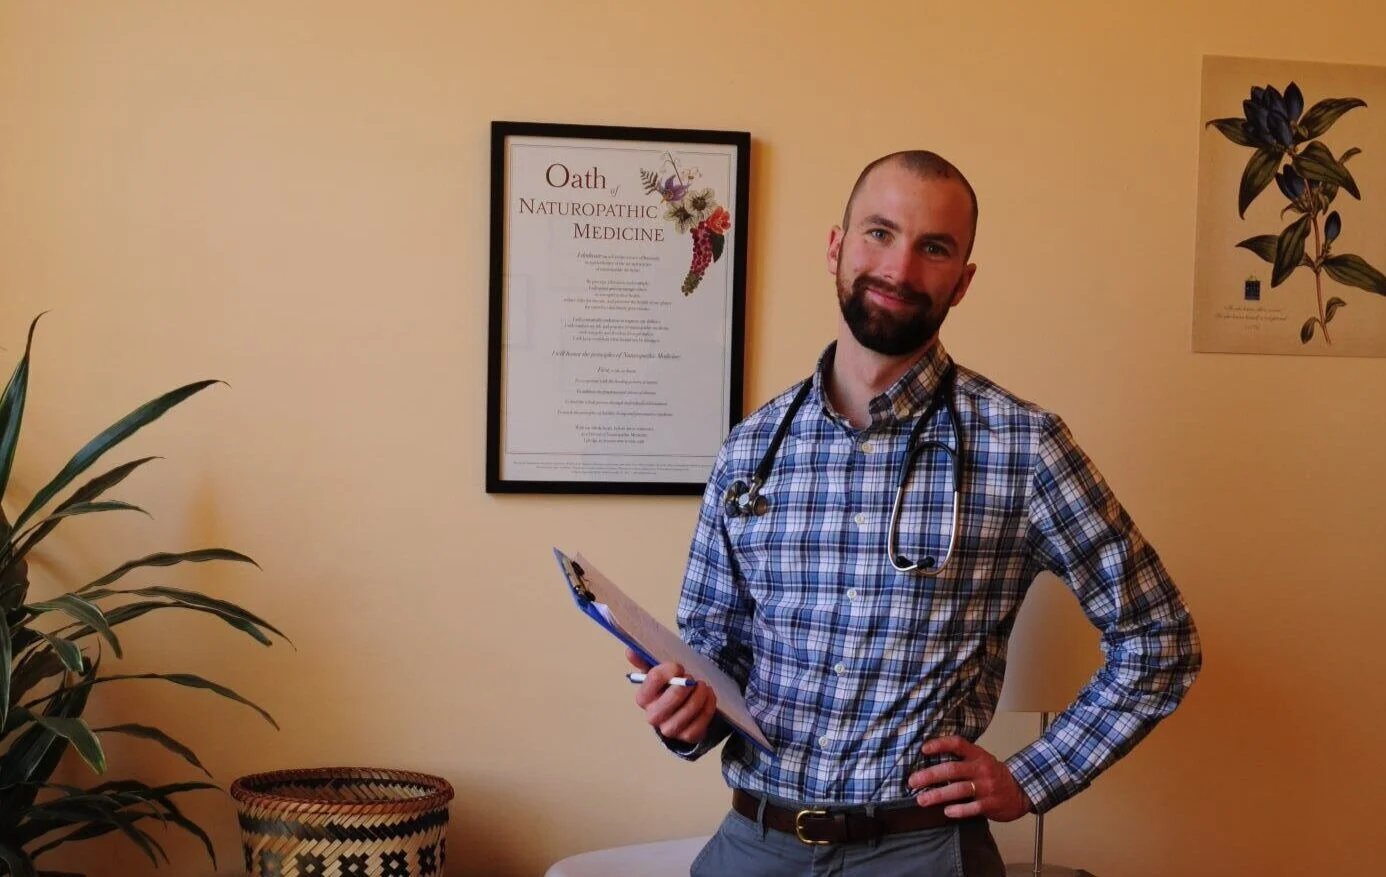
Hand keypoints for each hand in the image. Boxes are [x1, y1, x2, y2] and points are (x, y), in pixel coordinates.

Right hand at [626, 649, 717, 744]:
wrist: (681, 707)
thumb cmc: (668, 687)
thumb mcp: (657, 672)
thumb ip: (644, 660)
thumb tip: (630, 651)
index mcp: (643, 697)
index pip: (653, 679)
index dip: (669, 670)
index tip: (679, 667)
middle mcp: (653, 716)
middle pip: (670, 700)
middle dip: (685, 686)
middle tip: (692, 678)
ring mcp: (670, 728)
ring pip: (687, 712)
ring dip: (698, 696)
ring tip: (702, 685)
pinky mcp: (687, 736)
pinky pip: (700, 723)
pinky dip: (707, 707)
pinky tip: (708, 696)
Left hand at [906, 736, 1032, 821]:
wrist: (1019, 791)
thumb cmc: (993, 774)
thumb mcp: (980, 760)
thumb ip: (961, 759)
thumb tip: (928, 761)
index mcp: (978, 755)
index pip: (958, 744)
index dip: (941, 744)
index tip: (924, 749)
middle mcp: (981, 769)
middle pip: (953, 769)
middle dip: (930, 775)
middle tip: (912, 781)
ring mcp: (987, 787)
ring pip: (959, 790)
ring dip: (938, 795)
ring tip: (921, 800)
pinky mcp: (991, 804)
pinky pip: (973, 807)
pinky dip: (959, 810)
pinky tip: (946, 811)